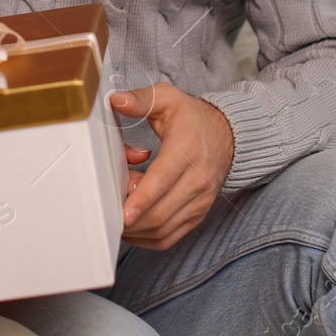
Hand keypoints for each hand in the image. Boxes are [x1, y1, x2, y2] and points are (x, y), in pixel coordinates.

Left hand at [109, 83, 235, 250]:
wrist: (226, 136)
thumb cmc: (192, 118)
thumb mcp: (168, 98)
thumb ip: (142, 99)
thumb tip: (116, 100)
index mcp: (188, 150)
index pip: (163, 180)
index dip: (142, 199)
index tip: (123, 213)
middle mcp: (198, 180)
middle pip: (160, 211)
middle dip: (130, 215)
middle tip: (109, 203)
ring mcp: (199, 201)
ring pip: (163, 229)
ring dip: (135, 226)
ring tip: (119, 207)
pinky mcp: (197, 215)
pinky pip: (168, 237)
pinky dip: (145, 236)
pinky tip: (131, 224)